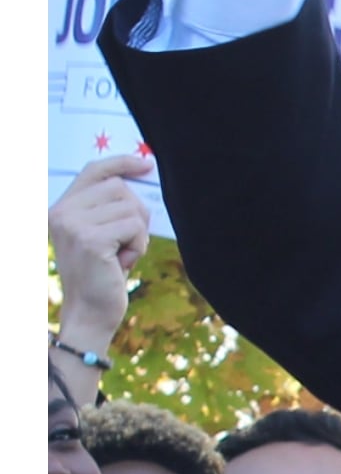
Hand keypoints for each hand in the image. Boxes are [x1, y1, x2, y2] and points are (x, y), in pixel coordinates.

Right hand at [48, 153, 155, 351]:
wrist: (90, 312)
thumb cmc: (102, 274)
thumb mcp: (102, 234)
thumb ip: (110, 208)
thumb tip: (141, 175)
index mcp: (61, 208)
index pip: (93, 171)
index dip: (121, 162)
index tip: (146, 164)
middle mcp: (62, 212)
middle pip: (120, 188)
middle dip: (136, 213)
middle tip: (127, 241)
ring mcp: (73, 225)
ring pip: (131, 208)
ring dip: (138, 233)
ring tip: (121, 254)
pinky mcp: (90, 240)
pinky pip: (134, 227)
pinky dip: (138, 245)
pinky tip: (123, 262)